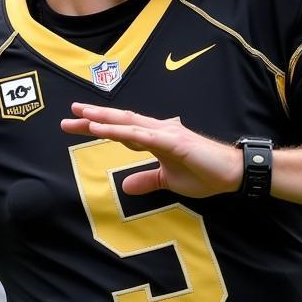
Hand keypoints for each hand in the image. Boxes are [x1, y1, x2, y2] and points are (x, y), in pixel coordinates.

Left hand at [60, 103, 240, 197]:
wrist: (232, 173)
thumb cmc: (205, 174)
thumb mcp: (169, 181)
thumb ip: (147, 181)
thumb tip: (124, 186)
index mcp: (155, 138)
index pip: (121, 131)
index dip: (98, 127)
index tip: (75, 126)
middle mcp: (157, 130)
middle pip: (119, 121)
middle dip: (92, 118)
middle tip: (68, 116)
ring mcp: (164, 133)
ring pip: (127, 122)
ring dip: (103, 119)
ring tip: (81, 115)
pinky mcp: (172, 141)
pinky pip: (142, 135)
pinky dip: (121, 130)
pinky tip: (105, 128)